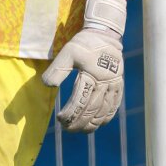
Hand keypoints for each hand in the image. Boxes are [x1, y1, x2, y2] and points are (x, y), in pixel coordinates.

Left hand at [42, 0, 125, 132]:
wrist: (105, 34)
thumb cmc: (83, 44)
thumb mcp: (67, 52)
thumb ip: (57, 69)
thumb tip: (47, 85)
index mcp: (91, 73)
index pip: (80, 100)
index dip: (70, 113)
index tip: (60, 119)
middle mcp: (105, 81)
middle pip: (92, 109)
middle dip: (79, 122)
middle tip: (67, 129)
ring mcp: (114, 84)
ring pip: (105, 110)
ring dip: (93, 124)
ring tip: (81, 130)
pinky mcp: (119, 84)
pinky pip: (115, 105)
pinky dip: (107, 117)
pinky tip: (98, 124)